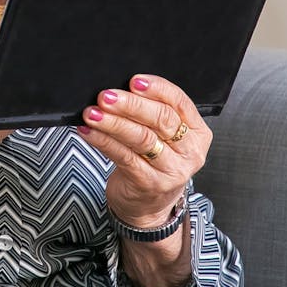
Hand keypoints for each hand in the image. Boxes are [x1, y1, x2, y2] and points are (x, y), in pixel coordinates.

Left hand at [78, 74, 208, 225]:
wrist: (149, 205)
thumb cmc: (153, 161)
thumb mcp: (163, 136)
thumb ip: (151, 113)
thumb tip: (118, 89)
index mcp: (198, 132)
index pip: (180, 102)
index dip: (156, 88)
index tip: (133, 80)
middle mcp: (190, 152)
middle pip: (161, 120)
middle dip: (131, 105)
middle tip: (106, 96)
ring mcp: (172, 170)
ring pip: (141, 138)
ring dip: (113, 123)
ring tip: (92, 113)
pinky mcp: (149, 184)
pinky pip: (124, 157)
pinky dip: (103, 141)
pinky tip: (88, 132)